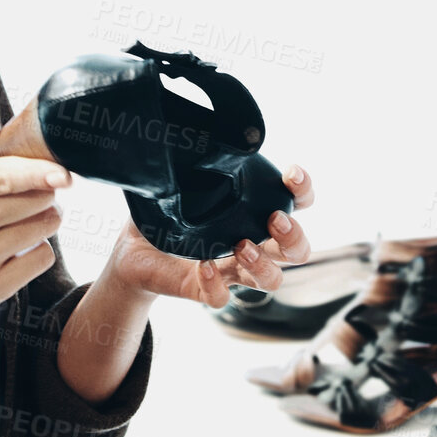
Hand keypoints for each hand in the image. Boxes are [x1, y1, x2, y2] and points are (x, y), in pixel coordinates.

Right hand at [0, 111, 68, 324]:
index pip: (3, 177)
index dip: (39, 173)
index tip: (64, 174)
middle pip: (34, 201)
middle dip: (45, 193)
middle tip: (34, 194)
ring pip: (42, 229)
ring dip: (44, 220)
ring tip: (23, 220)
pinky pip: (42, 259)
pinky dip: (39, 251)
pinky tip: (17, 248)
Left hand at [101, 164, 315, 308]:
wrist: (133, 253)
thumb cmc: (165, 214)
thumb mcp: (179, 184)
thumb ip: (192, 165)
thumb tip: (195, 137)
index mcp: (253, 214)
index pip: (297, 202)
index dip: (303, 189)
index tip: (290, 172)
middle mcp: (252, 244)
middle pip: (298, 251)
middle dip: (294, 235)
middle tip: (272, 219)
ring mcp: (231, 270)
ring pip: (272, 281)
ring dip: (264, 264)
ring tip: (240, 245)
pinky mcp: (205, 290)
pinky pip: (221, 299)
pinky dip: (216, 285)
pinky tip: (203, 266)